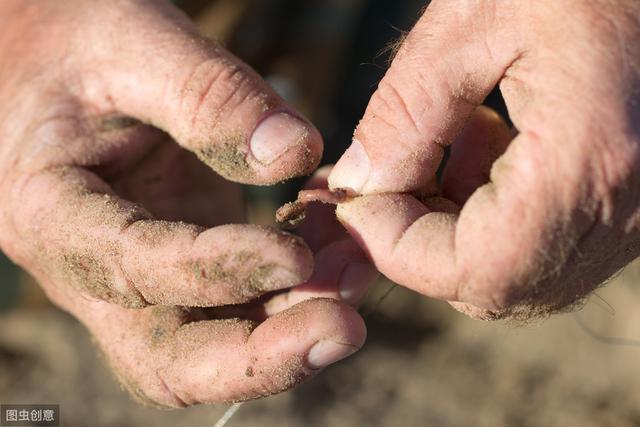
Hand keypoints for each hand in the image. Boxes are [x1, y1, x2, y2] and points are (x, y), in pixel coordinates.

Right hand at [0, 0, 365, 405]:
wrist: (59, 59)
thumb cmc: (82, 41)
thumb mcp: (134, 43)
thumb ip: (208, 96)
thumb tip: (294, 153)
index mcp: (51, 212)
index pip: (135, 268)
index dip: (219, 270)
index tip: (296, 254)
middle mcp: (92, 268)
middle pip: (167, 360)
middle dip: (258, 359)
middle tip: (342, 330)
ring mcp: (142, 275)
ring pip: (211, 346)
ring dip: (291, 327)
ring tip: (357, 274)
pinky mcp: (183, 265)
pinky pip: (239, 305)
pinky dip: (294, 292)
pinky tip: (340, 252)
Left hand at [329, 0, 639, 319]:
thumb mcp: (476, 19)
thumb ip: (406, 112)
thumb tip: (357, 185)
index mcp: (588, 163)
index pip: (473, 269)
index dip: (395, 247)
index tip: (354, 199)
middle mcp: (625, 210)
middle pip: (492, 283)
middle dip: (419, 237)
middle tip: (394, 169)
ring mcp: (635, 214)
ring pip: (516, 270)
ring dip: (454, 222)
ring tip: (453, 135)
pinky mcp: (628, 201)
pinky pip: (546, 241)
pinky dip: (494, 210)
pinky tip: (492, 137)